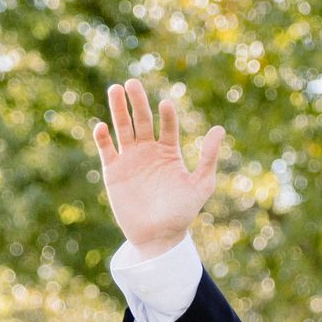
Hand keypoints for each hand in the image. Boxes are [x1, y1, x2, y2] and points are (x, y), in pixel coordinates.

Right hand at [91, 80, 226, 257]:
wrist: (158, 238)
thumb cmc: (181, 214)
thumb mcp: (200, 186)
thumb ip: (208, 158)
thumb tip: (220, 129)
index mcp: (168, 151)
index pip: (166, 125)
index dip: (166, 115)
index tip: (166, 106)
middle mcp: (148, 150)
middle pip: (141, 119)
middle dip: (137, 102)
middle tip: (132, 83)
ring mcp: (129, 159)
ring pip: (122, 128)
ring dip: (117, 109)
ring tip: (115, 90)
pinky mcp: (113, 171)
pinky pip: (106, 149)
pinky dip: (103, 138)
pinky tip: (102, 127)